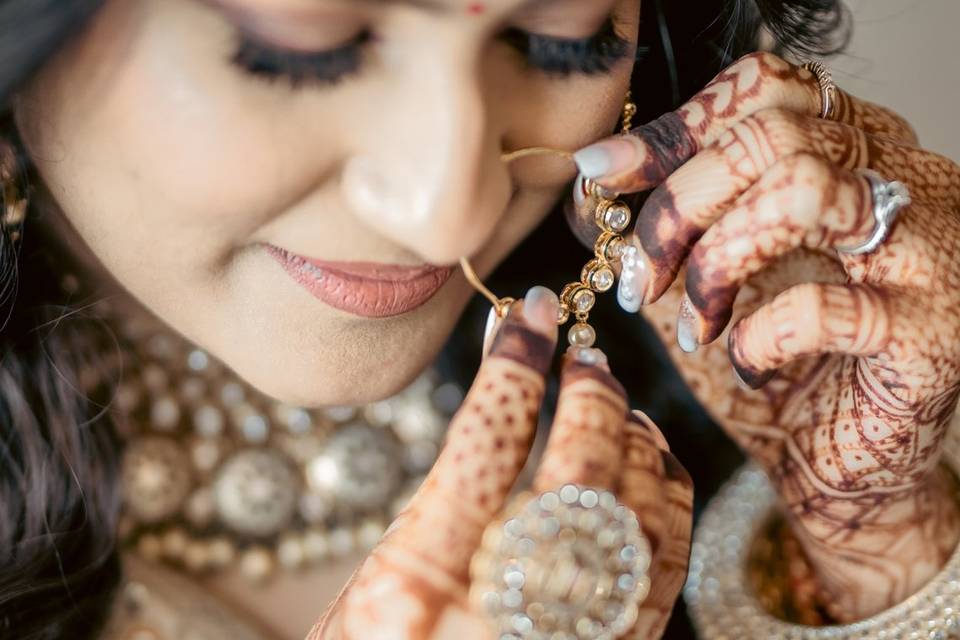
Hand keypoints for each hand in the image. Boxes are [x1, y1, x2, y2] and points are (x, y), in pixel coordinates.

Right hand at [308, 291, 692, 638]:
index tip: (526, 319)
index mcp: (415, 587)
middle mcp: (500, 611)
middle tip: (580, 350)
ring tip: (615, 394)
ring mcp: (570, 639)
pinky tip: (652, 459)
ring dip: (634, 435)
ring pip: (635, 509)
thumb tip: (500, 422)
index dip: (515, 366)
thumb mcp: (367, 598)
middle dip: (587, 390)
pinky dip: (667, 497)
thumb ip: (434, 520)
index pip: (486, 441)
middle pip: (576, 466)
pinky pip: (664, 564)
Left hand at [571, 52, 959, 620]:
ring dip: (717, 259)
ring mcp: (927, 251)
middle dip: (678, 204)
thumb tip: (591, 193)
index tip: (600, 174)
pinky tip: (745, 364)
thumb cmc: (774, 365)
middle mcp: (901, 182)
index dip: (674, 127)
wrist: (840, 466)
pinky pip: (827, 304)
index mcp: (850, 153)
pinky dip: (758, 335)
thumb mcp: (705, 282)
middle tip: (639, 276)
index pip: (768, 91)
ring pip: (806, 190)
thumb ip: (662, 231)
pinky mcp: (931, 330)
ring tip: (691, 325)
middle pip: (775, 134)